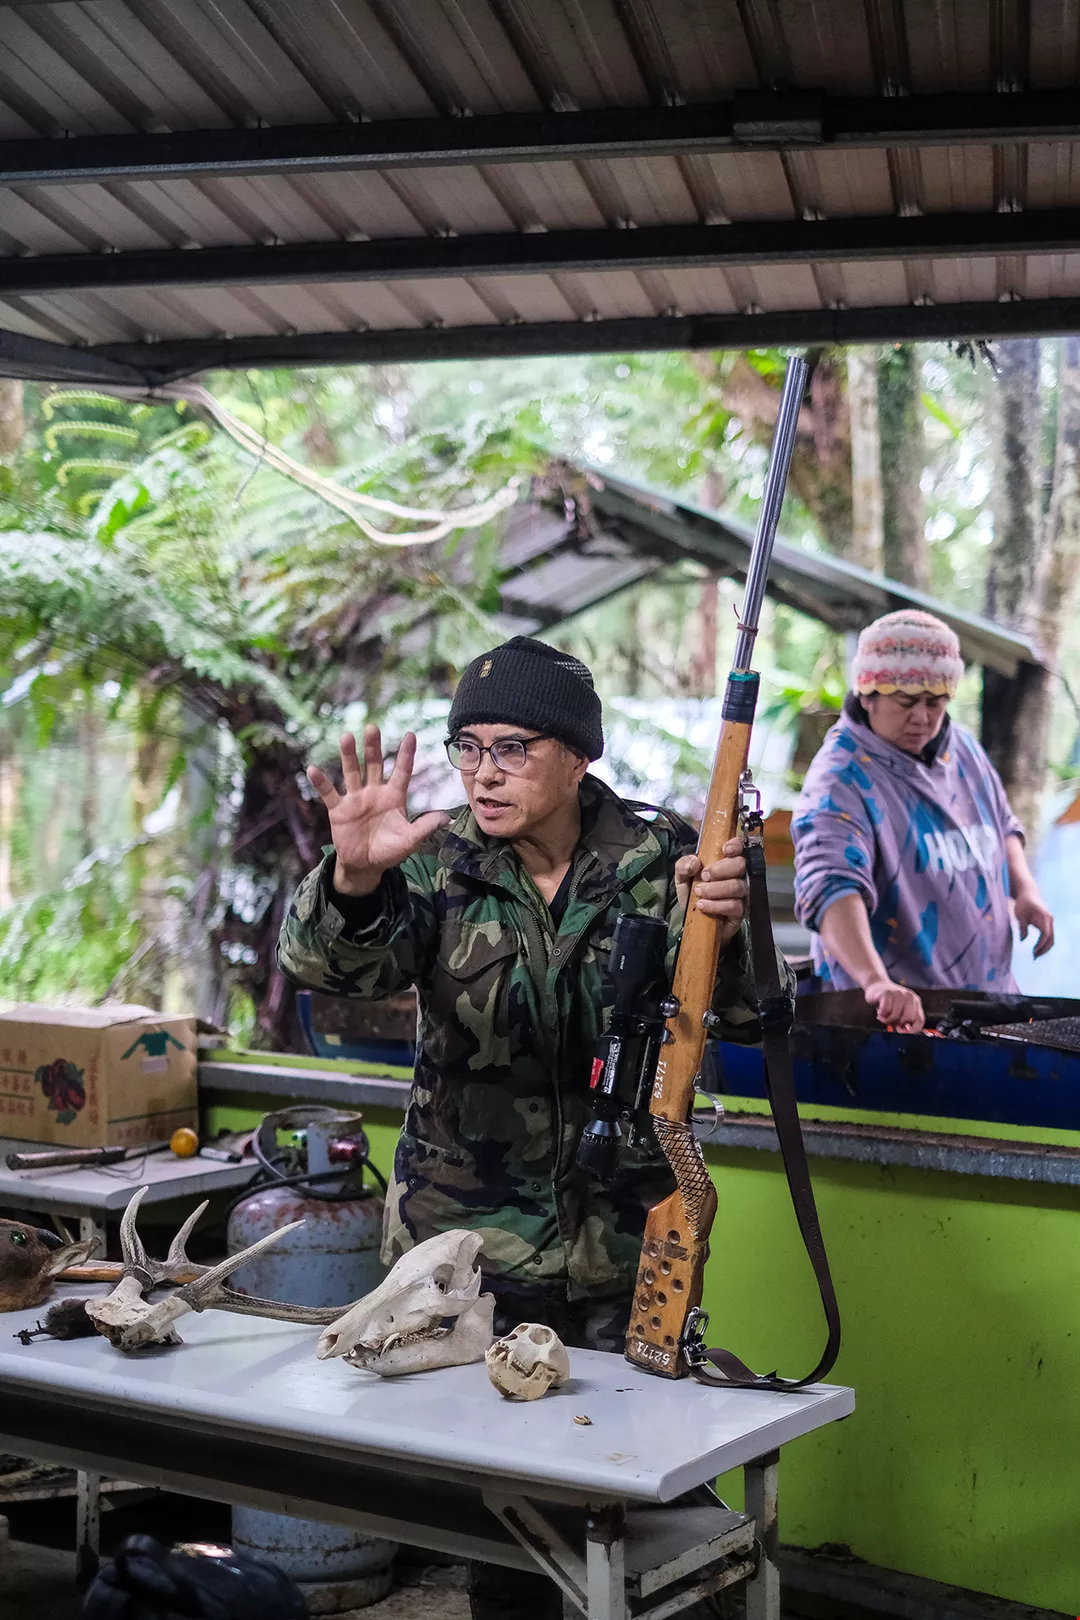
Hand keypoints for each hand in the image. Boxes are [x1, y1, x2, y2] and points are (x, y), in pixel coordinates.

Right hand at [306, 726, 447, 895]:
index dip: (406, 754)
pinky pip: (329, 793)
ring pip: (352, 772)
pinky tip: (313, 769)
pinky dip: (320, 782)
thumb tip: (446, 817)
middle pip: (374, 765)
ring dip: (349, 756)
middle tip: (372, 728)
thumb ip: (425, 827)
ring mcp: (355, 799)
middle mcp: (374, 792)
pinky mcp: (338, 810)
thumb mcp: (410, 841)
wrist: (365, 866)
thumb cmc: (389, 851)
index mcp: (394, 797)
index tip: (410, 734)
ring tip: (347, 737)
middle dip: (373, 747)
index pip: (401, 771)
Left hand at [675, 839, 746, 947]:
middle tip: (704, 876)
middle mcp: (738, 875)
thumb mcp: (682, 878)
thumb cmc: (692, 894)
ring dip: (716, 889)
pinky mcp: (740, 912)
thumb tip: (694, 863)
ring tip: (699, 893)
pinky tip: (703, 906)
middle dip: (721, 869)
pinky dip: (716, 905)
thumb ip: (683, 866)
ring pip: (737, 886)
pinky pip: (734, 906)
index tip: (725, 850)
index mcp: (726, 861)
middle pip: (741, 864)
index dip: (736, 845)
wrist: (693, 922)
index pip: (740, 846)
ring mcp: (742, 894)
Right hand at [863, 979, 924, 1033]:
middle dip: (898, 1023)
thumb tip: (905, 1031)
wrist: (876, 985)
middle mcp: (909, 996)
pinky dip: (881, 1015)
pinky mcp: (887, 993)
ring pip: (895, 1016)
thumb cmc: (889, 1002)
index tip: (903, 1032)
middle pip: (908, 1019)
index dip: (912, 1030)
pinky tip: (880, 1012)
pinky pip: (885, 1011)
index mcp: (915, 1002)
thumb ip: (904, 1022)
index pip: (920, 1021)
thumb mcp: (900, 1012)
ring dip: (886, 1020)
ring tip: (883, 1015)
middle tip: (891, 1020)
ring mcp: (898, 994)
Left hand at [1015, 885, 1054, 957]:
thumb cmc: (1023, 904)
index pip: (1045, 935)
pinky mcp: (1047, 924)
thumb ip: (1022, 928)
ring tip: (1035, 955)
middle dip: (1044, 949)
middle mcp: (1050, 920)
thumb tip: (1022, 940)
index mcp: (1045, 917)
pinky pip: (1048, 936)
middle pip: (1051, 939)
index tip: (1034, 952)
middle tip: (1034, 957)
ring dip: (1044, 948)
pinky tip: (1036, 949)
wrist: (1028, 894)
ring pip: (1051, 939)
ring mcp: (1049, 922)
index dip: (1040, 944)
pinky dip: (1044, 943)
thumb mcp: (1020, 915)